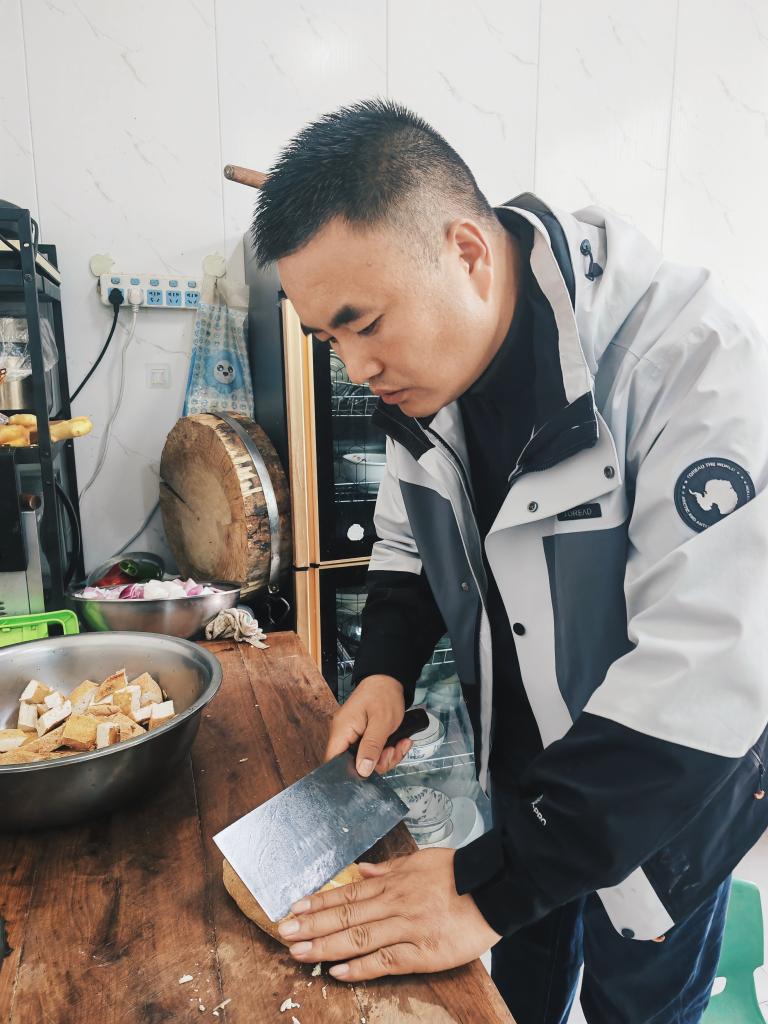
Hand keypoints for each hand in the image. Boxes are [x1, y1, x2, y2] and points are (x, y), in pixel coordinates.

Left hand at [277, 848, 501, 980]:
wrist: (496, 889)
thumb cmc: (460, 873)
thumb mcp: (421, 860)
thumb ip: (390, 868)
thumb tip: (362, 869)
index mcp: (394, 881)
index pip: (348, 892)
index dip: (319, 901)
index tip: (294, 907)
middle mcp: (394, 903)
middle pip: (346, 914)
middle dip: (312, 924)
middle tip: (283, 931)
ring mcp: (407, 928)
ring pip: (358, 937)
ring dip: (325, 945)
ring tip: (298, 951)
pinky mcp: (423, 953)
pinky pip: (385, 961)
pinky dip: (360, 967)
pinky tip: (337, 971)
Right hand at [325, 674, 411, 776]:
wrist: (389, 679)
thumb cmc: (383, 695)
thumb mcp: (382, 723)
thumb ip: (372, 747)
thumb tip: (362, 771)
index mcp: (341, 731)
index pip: (333, 763)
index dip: (349, 773)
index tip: (371, 772)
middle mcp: (343, 735)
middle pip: (354, 765)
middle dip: (378, 764)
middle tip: (392, 752)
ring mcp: (353, 736)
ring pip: (367, 761)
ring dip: (387, 756)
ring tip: (400, 744)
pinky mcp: (363, 737)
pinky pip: (373, 752)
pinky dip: (388, 750)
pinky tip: (400, 741)